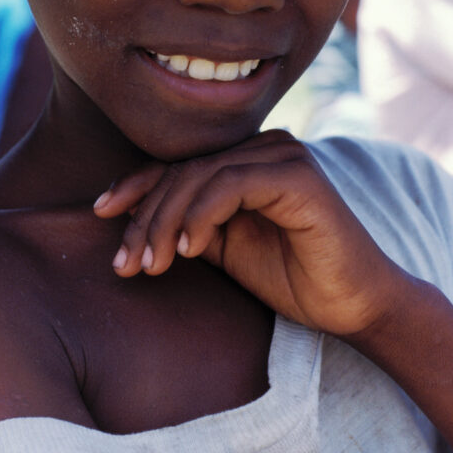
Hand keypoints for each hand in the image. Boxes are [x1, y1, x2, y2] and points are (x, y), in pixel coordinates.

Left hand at [93, 129, 419, 337]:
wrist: (352, 305)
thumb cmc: (292, 277)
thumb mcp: (224, 248)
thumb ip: (188, 223)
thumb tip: (129, 217)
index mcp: (246, 159)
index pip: (178, 163)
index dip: (135, 185)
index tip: (100, 214)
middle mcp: (264, 147)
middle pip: (182, 170)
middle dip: (145, 217)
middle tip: (127, 265)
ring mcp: (283, 156)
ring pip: (199, 176)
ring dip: (166, 222)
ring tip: (153, 265)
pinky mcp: (297, 176)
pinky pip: (230, 184)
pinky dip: (201, 215)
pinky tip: (190, 250)